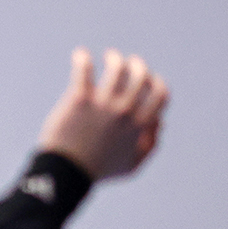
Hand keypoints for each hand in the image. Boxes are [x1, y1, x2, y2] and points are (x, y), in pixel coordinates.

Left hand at [36, 48, 168, 180]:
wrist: (66, 173)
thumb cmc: (98, 170)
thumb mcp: (131, 165)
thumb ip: (150, 146)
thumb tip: (160, 123)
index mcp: (140, 125)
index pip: (160, 93)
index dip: (157, 83)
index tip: (148, 80)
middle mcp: (125, 111)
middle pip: (141, 75)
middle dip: (138, 65)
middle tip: (128, 64)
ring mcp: (103, 103)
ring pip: (117, 67)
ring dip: (114, 58)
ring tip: (107, 57)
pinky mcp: (80, 99)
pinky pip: (84, 69)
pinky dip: (83, 58)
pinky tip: (80, 55)